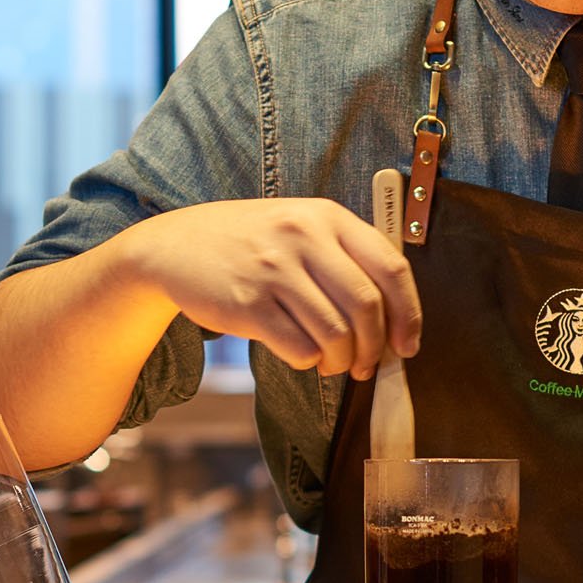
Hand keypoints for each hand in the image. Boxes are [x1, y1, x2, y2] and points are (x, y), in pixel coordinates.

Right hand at [117, 199, 421, 378]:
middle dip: (374, 348)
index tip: (408, 346)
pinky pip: (299, 348)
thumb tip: (393, 321)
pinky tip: (301, 354)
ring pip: (335, 333)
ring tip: (332, 364)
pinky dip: (309, 362)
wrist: (174, 246)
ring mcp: (274, 268)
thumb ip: (344, 258)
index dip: (408, 314)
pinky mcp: (248, 303)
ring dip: (341, 361)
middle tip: (366, 366)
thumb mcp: (299, 226)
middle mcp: (303, 236)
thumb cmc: (250, 243)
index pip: (391, 268)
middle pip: (366, 306)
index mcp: (327, 216)